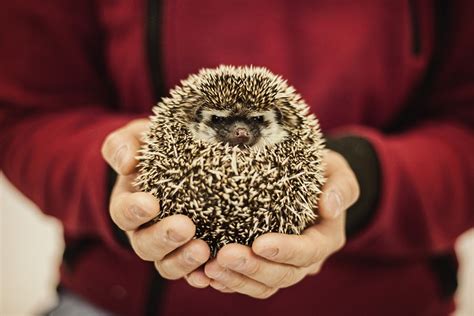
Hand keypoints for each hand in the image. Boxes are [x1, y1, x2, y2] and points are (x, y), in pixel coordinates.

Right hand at [101, 119, 210, 285]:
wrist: (180, 160)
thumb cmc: (156, 149)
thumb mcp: (138, 138)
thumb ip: (124, 145)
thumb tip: (126, 164)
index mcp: (130, 205)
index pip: (123, 213)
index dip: (133, 211)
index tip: (150, 203)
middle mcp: (145, 230)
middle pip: (145, 245)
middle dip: (163, 239)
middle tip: (185, 227)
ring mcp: (169, 246)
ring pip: (168, 264)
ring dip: (183, 261)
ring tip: (204, 250)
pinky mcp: (191, 252)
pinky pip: (194, 271)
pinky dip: (202, 275)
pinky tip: (216, 272)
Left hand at [195, 150, 358, 297]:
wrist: (309, 183)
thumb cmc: (322, 173)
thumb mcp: (337, 171)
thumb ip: (341, 186)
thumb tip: (329, 206)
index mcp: (325, 239)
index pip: (308, 252)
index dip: (286, 250)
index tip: (260, 243)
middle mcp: (305, 259)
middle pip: (282, 275)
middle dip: (253, 268)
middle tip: (224, 255)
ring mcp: (282, 264)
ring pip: (263, 285)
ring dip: (236, 280)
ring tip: (209, 269)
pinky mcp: (263, 264)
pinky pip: (246, 282)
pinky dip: (227, 281)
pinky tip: (204, 274)